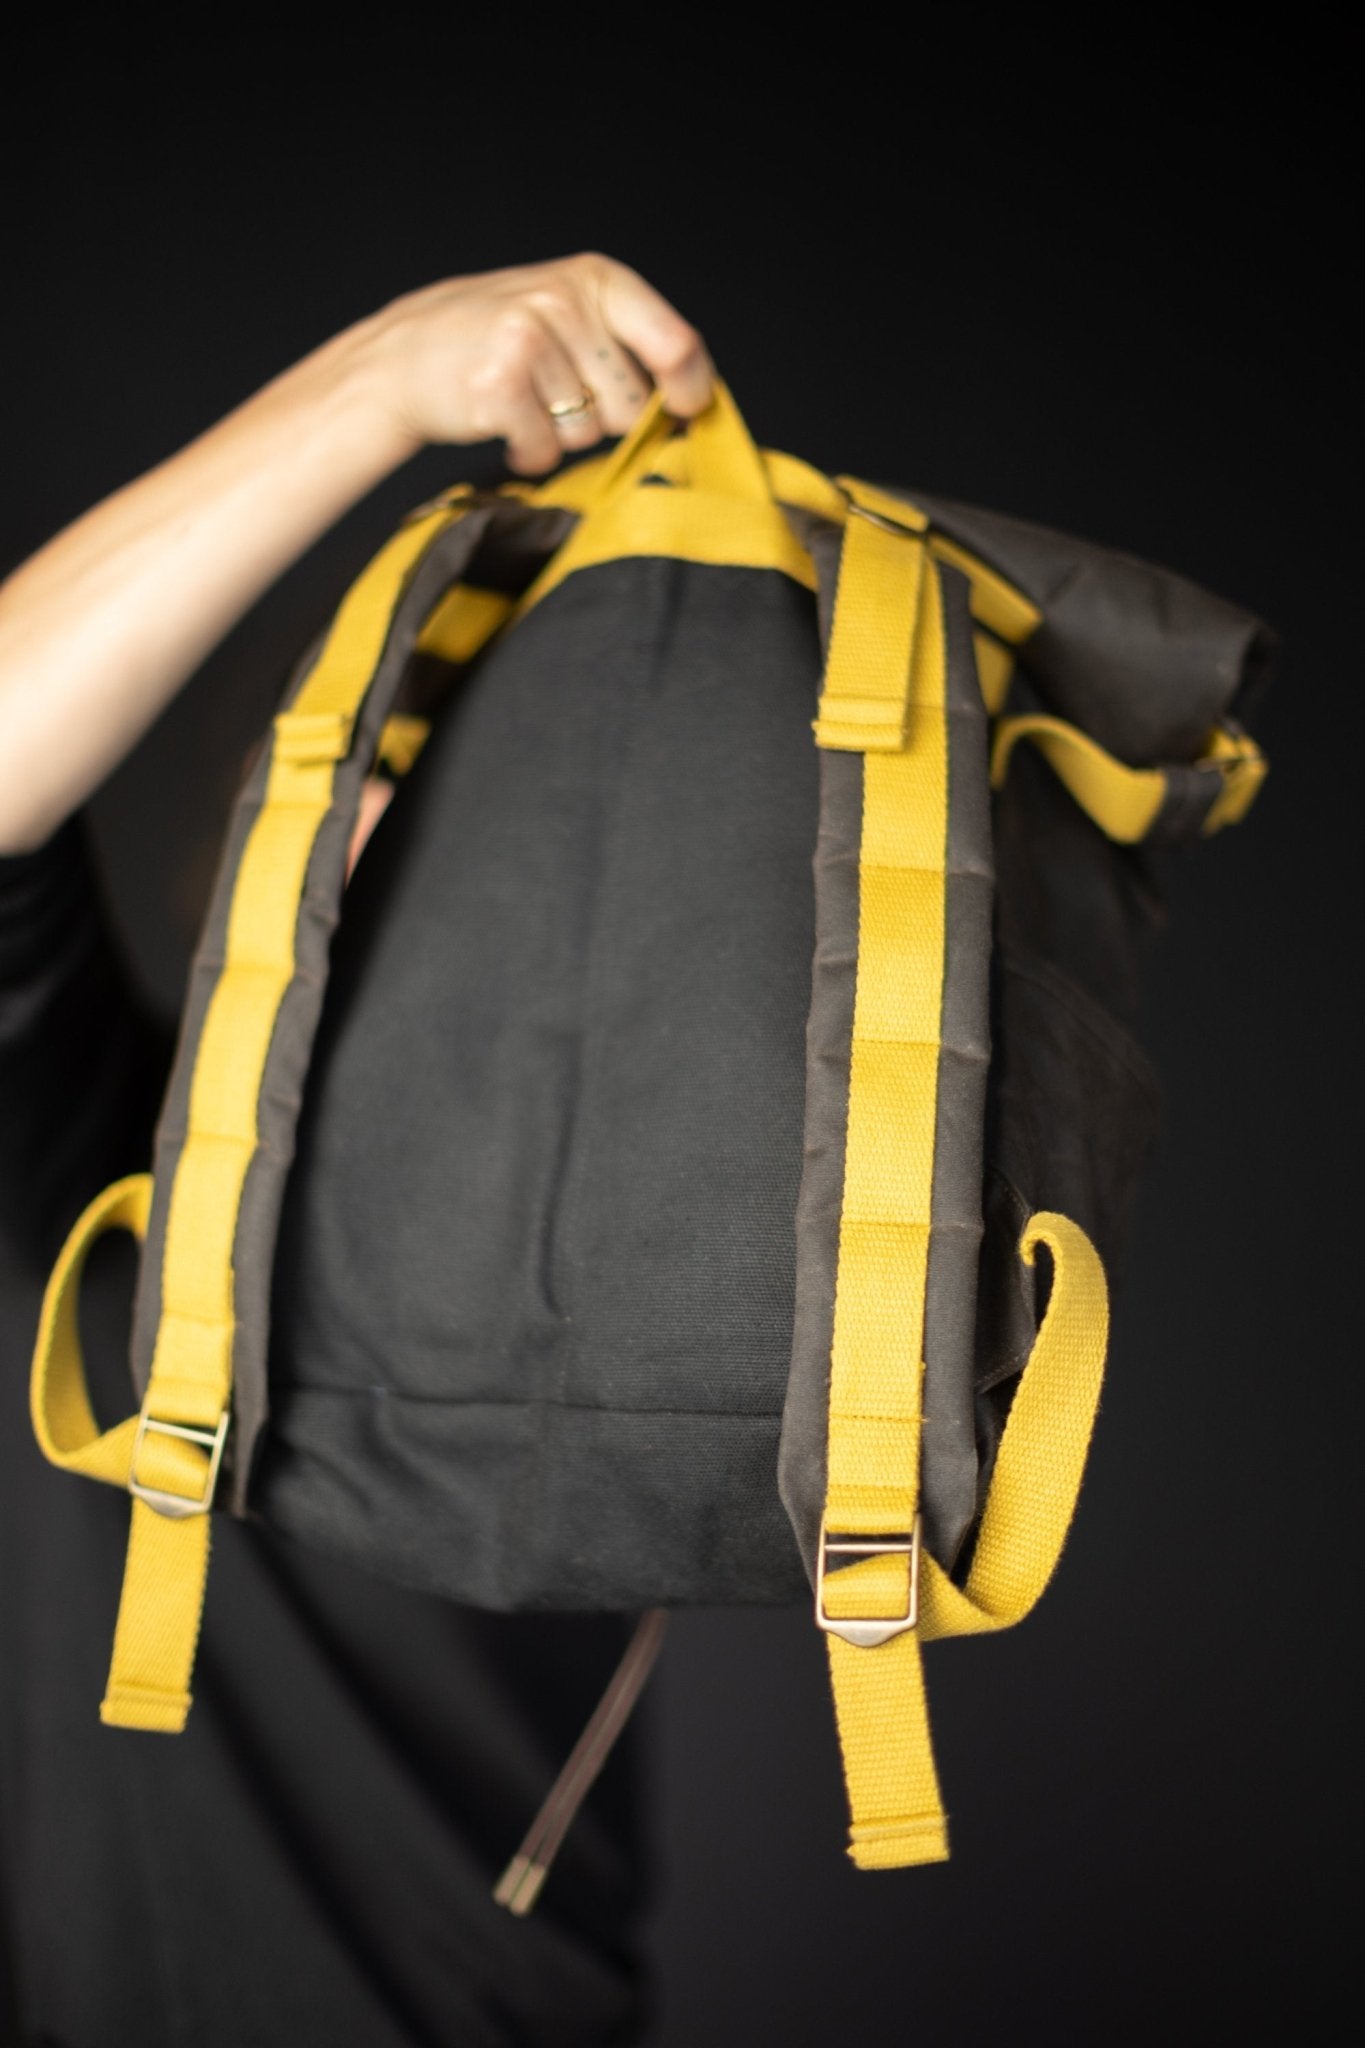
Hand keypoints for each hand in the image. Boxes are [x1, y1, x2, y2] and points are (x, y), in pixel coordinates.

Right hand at [367, 253, 713, 474]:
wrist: (404, 357)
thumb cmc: (499, 341)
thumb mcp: (569, 313)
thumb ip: (628, 342)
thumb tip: (696, 397)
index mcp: (596, 279)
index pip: (675, 343)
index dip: (690, 389)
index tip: (685, 410)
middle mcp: (566, 301)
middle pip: (632, 405)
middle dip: (603, 416)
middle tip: (556, 392)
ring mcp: (530, 339)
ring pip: (588, 433)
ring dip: (558, 434)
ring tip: (521, 400)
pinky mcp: (499, 384)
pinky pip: (545, 452)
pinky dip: (527, 452)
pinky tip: (501, 421)